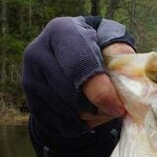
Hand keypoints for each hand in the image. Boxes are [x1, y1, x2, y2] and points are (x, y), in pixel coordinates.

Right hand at [21, 16, 135, 138]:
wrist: (69, 55)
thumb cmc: (97, 48)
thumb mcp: (110, 42)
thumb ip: (120, 53)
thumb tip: (128, 76)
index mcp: (61, 31)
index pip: (78, 65)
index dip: (99, 90)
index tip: (117, 107)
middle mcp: (38, 51)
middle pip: (68, 93)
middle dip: (95, 108)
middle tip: (113, 111)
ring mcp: (29, 75)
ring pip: (62, 110)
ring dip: (86, 118)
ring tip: (101, 110)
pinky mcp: (29, 98)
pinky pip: (55, 122)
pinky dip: (75, 125)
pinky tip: (87, 117)